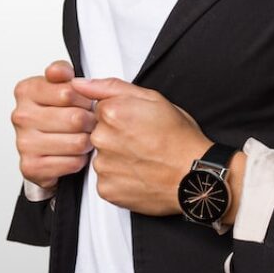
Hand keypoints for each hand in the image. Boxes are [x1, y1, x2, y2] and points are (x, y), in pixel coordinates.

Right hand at [11, 60, 95, 189]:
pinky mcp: (31, 166)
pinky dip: (80, 159)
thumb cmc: (58, 111)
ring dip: (88, 141)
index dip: (85, 97)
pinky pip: (72, 162)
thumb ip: (63, 71)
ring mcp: (24, 142)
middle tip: (89, 121)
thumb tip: (59, 71)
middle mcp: (22, 116)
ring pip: (78, 142)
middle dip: (90, 120)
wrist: (45, 146)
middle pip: (76, 118)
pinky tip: (74, 152)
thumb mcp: (62, 83)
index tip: (84, 100)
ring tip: (83, 136)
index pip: (69, 92)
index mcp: (27, 90)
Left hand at [69, 76, 213, 215]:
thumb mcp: (154, 98)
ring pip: (102, 155)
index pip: (101, 108)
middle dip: (116, 134)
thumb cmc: (179, 137)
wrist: (192, 175)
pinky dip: (119, 176)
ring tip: (142, 157)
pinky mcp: (105, 189)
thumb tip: (80, 83)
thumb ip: (112, 87)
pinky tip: (138, 172)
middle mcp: (102, 139)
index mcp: (112, 112)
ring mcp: (102, 166)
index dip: (121, 113)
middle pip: (98, 131)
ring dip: (116, 155)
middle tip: (142, 139)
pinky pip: (105, 178)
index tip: (137, 121)